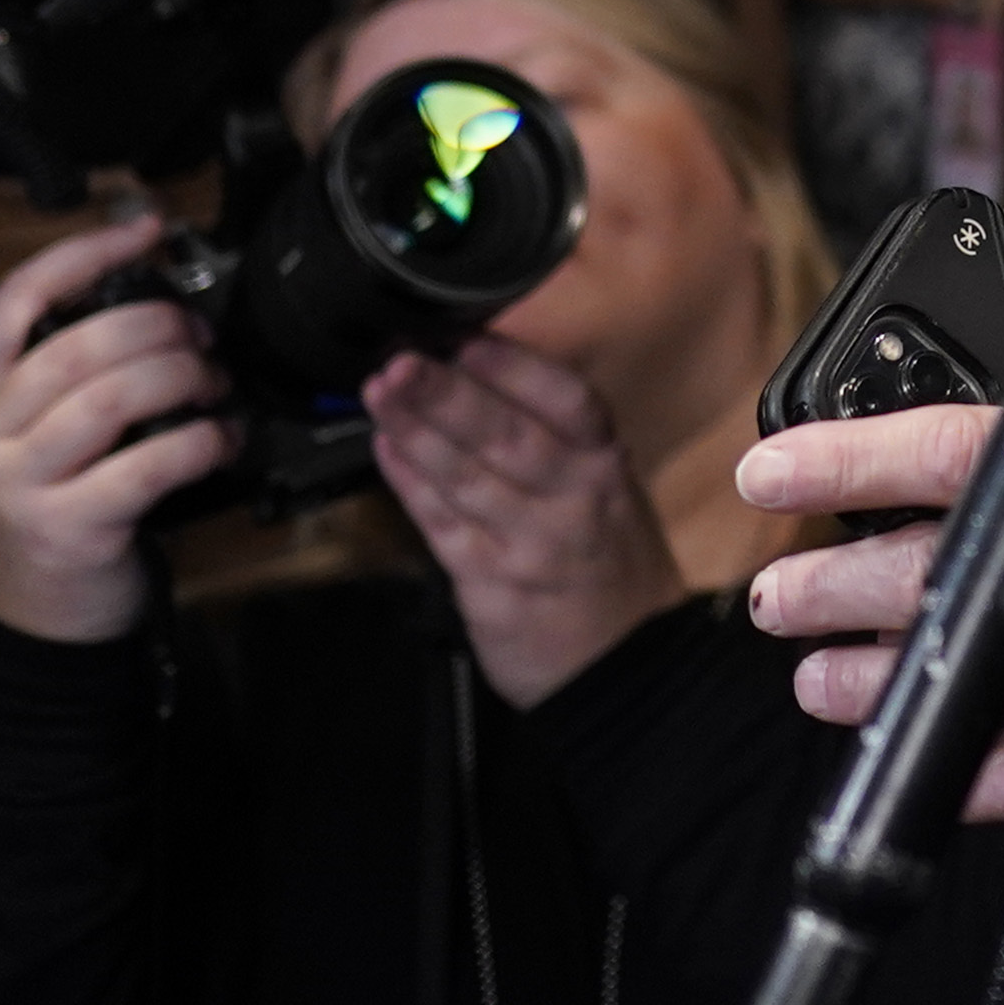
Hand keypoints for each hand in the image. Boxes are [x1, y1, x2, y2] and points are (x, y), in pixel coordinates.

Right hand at [0, 216, 234, 644]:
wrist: (32, 626)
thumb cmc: (44, 513)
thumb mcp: (16, 440)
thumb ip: (52, 377)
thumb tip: (144, 301)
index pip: (13, 302)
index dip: (82, 256)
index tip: (144, 232)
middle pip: (77, 346)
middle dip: (158, 325)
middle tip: (200, 333)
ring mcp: (15, 488)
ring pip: (114, 396)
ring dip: (183, 376)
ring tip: (213, 382)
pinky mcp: (65, 530)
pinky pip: (149, 463)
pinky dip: (201, 440)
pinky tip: (221, 437)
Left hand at [369, 334, 689, 706]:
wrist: (625, 664)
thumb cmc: (608, 562)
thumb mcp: (610, 491)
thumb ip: (558, 440)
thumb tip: (480, 374)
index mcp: (607, 466)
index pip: (569, 404)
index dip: (516, 370)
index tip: (468, 340)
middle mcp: (575, 501)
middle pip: (509, 438)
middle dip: (448, 397)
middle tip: (400, 363)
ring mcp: (532, 546)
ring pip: (467, 480)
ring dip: (416, 433)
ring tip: (378, 395)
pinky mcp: (493, 587)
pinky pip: (443, 529)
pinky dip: (411, 487)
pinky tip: (386, 451)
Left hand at [737, 278, 1003, 848]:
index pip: (954, 454)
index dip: (845, 459)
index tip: (777, 467)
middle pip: (932, 589)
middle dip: (831, 595)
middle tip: (780, 597)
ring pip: (963, 697)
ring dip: (877, 692)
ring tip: (824, 683)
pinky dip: (973, 783)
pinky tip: (940, 769)